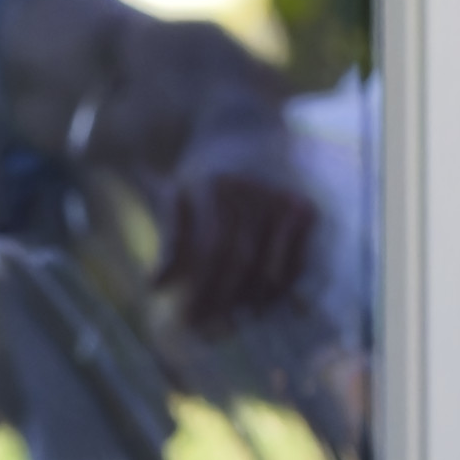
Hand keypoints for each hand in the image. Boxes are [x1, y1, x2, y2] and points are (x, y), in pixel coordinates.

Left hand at [155, 140, 320, 330]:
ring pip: (271, 268)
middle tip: (205, 331)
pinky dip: (280, 290)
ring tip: (230, 324)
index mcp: (213, 188)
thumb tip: (155, 286)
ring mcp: (281, 200)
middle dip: (222, 301)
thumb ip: (170, 239)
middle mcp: (251, 192)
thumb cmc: (200, 173)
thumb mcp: (175, 194)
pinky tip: (260, 306)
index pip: (210, 251)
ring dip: (251, 303)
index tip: (185, 320)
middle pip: (240, 263)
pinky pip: (296, 262)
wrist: (241, 128)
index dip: (199, 289)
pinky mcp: (304, 208)